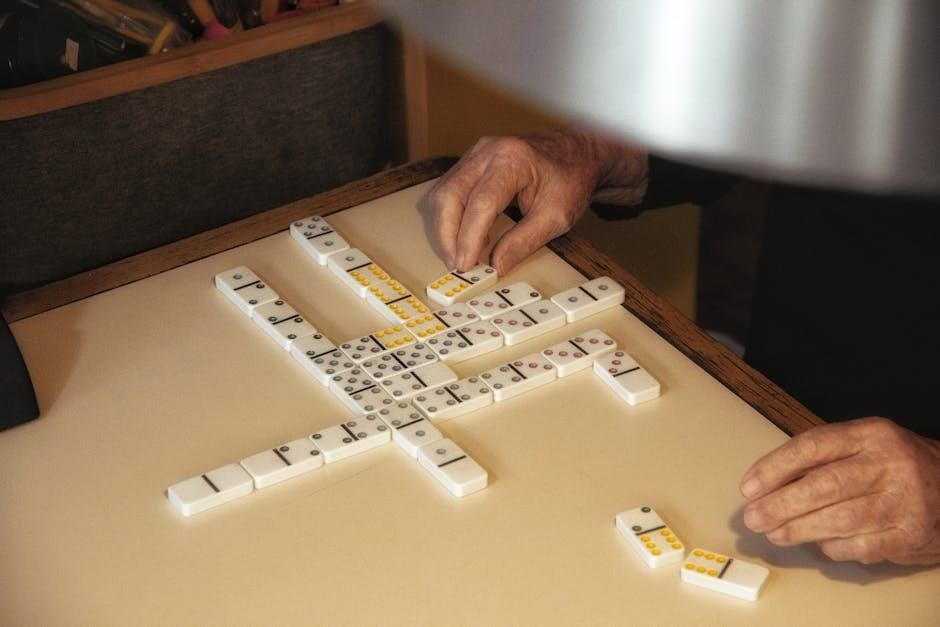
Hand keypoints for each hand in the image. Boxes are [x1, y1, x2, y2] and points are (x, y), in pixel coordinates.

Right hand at [428, 130, 647, 273]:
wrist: (576, 154)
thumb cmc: (570, 181)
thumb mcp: (555, 217)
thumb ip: (524, 242)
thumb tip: (496, 265)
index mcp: (513, 160)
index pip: (481, 202)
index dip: (469, 237)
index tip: (466, 264)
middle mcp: (488, 152)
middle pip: (450, 194)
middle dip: (448, 235)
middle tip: (457, 264)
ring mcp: (476, 154)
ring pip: (443, 193)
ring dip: (445, 228)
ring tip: (460, 254)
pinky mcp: (471, 162)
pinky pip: (449, 190)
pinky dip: (451, 217)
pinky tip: (466, 236)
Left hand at [740, 417, 939, 564]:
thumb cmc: (896, 465)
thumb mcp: (863, 445)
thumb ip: (820, 458)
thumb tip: (767, 483)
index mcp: (870, 435)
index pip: (813, 447)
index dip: (774, 468)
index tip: (749, 486)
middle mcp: (888, 465)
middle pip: (823, 486)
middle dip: (780, 505)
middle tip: (753, 517)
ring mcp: (902, 502)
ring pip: (839, 519)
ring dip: (798, 529)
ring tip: (774, 533)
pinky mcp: (910, 536)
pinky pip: (860, 546)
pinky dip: (832, 547)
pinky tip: (816, 544)